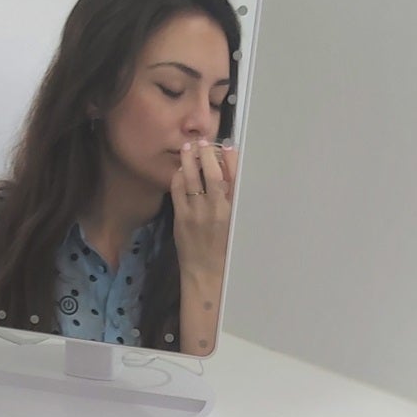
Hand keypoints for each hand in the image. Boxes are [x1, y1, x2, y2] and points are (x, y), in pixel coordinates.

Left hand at [171, 140, 237, 279]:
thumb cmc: (226, 250)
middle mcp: (218, 211)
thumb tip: (230, 173)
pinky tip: (180, 170)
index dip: (231, 159)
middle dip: (207, 154)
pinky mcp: (181, 219)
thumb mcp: (238, 224)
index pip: (236, 179)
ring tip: (188, 148)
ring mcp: (197, 215)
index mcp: (236, 212)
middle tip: (203, 142)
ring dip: (189, 160)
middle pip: (212, 175)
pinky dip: (178, 177)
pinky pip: (177, 191)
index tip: (227, 146)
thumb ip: (235, 199)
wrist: (207, 274)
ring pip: (191, 179)